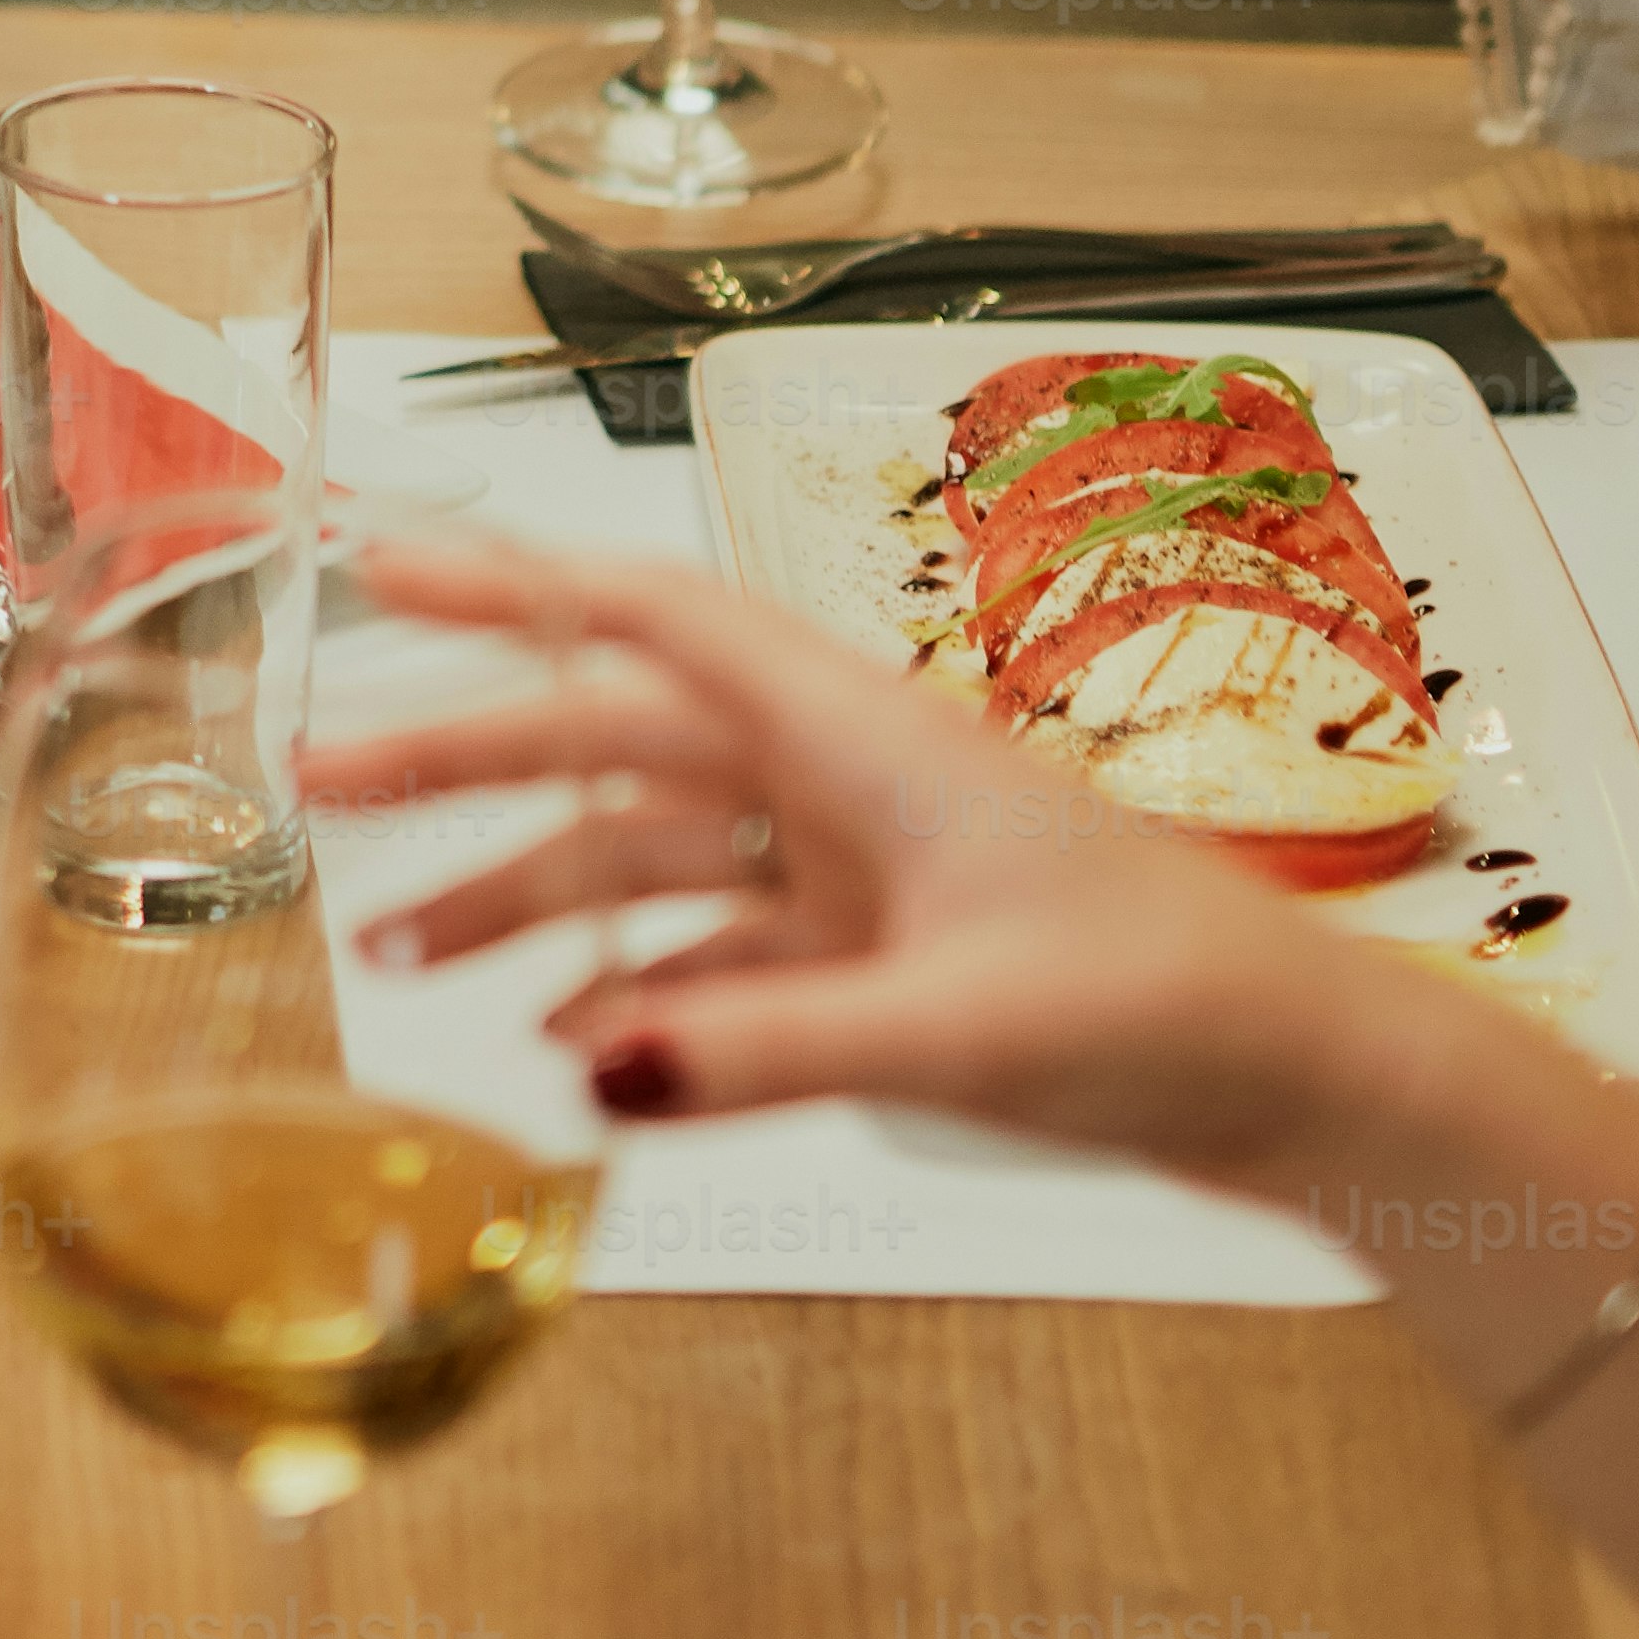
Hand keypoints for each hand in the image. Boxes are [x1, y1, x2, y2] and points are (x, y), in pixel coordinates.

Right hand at [322, 538, 1394, 1183]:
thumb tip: (590, 1070)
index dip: (509, 583)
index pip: (650, 619)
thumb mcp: (961, 1027)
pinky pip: (718, 956)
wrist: (1316, 1081)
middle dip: (464, 754)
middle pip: (615, 739)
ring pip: (651, 857)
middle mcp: (845, 780)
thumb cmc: (1178, 1008)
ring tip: (400, 953)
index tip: (380, 557)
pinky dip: (634, 992)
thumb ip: (767, 1046)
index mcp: (861, 737)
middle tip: (322, 778)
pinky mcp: (887, 958)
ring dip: (528, 897)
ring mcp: (863, 870)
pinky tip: (563, 1047)